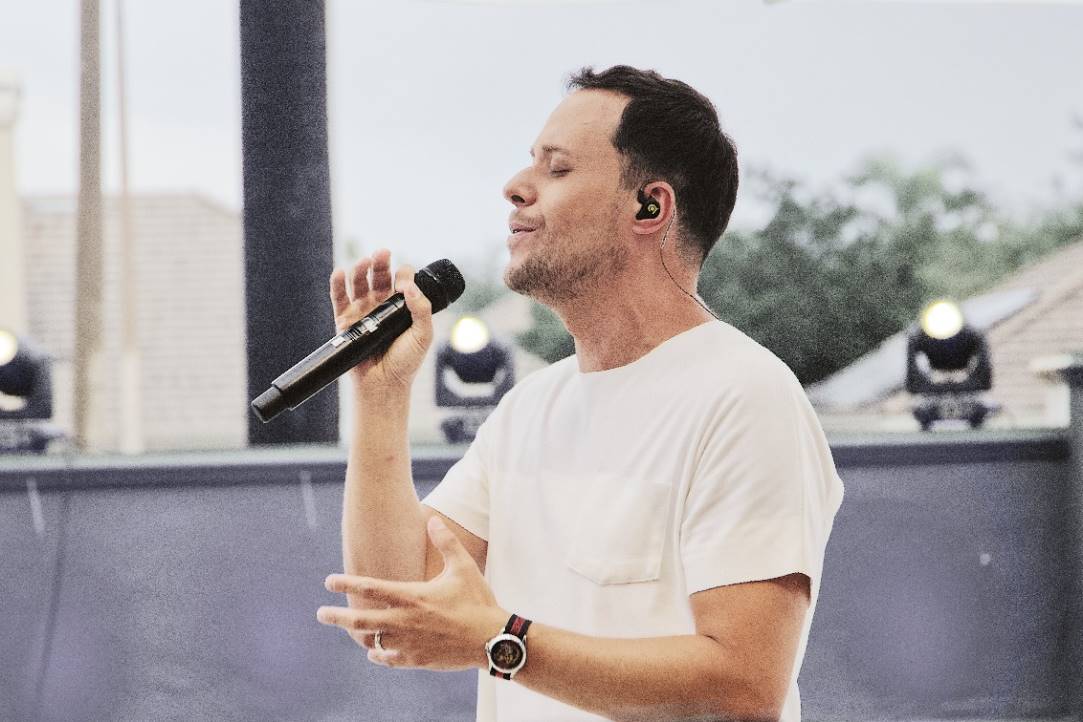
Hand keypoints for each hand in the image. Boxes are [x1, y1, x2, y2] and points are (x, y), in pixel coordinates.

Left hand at [317, 516, 506, 670]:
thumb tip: (433, 519)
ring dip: (356, 635)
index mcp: (413, 597)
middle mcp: (406, 621)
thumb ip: (446, 542)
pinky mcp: (418, 659)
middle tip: (320, 614)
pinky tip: (373, 652)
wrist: (491, 640)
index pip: (371, 588)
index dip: (346, 583)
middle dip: (336, 617)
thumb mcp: (463, 567)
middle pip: (361, 620)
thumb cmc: (478, 601)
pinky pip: (389, 658)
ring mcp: (410, 643)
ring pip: (372, 642)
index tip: (328, 582)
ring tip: (347, 629)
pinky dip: (378, 654)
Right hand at [328, 248, 432, 392]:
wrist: (384, 385)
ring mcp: (362, 312)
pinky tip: (340, 272)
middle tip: (382, 253)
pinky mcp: (345, 321)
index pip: (402, 281)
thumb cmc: (406, 362)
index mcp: (401, 307)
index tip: (404, 283)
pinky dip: (337, 284)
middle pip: (379, 277)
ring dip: (360, 270)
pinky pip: (339, 299)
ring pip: (359, 283)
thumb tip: (410, 287)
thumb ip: (421, 309)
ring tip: (364, 262)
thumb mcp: (423, 334)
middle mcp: (381, 306)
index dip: (403, 275)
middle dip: (380, 263)